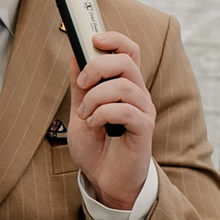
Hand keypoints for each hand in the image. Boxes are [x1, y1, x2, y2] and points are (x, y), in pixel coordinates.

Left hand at [66, 29, 155, 209]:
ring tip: (85, 115)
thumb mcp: (81, 110)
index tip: (93, 38)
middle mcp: (138, 94)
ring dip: (96, 97)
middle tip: (82, 83)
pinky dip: (102, 114)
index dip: (115, 39)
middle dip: (98, 66)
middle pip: (127, 61)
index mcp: (125, 86)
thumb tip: (76, 54)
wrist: (105, 180)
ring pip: (123, 85)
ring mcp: (143, 111)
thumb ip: (80, 85)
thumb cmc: (97, 147)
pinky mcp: (144, 129)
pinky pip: (125, 110)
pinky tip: (94, 125)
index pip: (130, 51)